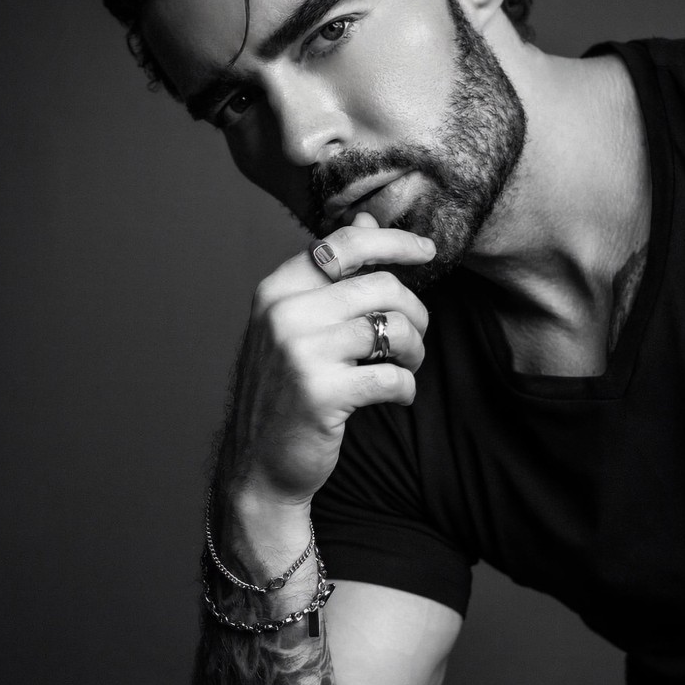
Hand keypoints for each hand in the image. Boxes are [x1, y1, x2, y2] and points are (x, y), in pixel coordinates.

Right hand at [220, 213, 435, 525]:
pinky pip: (394, 376)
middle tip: (414, 338)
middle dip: (414, 313)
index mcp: (278, 289)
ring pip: (393, 329)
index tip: (427, 252)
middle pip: (382, 287)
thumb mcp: (296, 325)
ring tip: (407, 367)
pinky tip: (398, 396)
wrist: (257, 464)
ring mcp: (301, 352)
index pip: (345, 244)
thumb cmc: (284, 390)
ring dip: (415, 351)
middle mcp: (285, 313)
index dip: (395, 242)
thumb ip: (330, 275)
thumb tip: (365, 220)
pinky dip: (406, 388)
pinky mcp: (323, 393)